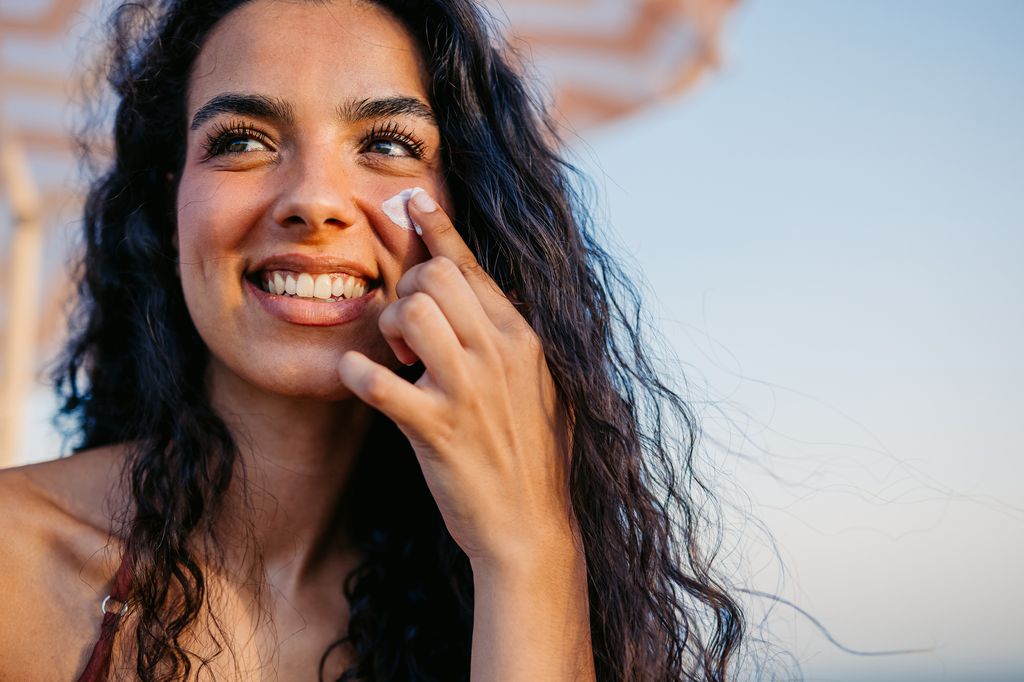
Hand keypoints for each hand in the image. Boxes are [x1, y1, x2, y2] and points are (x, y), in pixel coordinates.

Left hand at [338, 189, 578, 569]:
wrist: (531, 529)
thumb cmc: (532, 456)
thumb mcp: (541, 385)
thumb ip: (515, 337)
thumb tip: (495, 293)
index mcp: (521, 337)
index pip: (471, 266)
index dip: (434, 228)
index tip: (407, 198)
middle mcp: (498, 353)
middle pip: (434, 278)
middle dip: (407, 292)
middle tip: (407, 332)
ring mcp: (468, 390)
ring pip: (409, 311)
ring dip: (387, 328)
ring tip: (397, 358)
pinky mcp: (436, 429)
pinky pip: (378, 382)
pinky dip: (358, 376)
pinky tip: (359, 380)